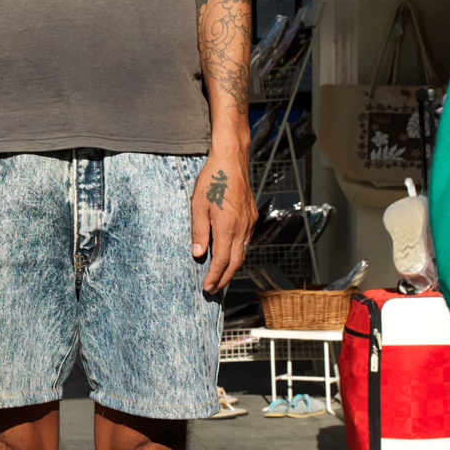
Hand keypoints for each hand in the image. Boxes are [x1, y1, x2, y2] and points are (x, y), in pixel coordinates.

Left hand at [192, 152, 255, 293]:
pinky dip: (237, 251)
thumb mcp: (198, 205)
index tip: (208, 287)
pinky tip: (228, 253)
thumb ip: (199, 231)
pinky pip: (246, 240)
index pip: (222, 260)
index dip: (215, 276)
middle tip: (214, 289)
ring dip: (231, 266)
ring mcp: (249, 222)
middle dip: (225, 278)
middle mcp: (242, 227)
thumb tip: (198, 253)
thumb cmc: (212, 179)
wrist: (231, 160)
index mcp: (227, 226)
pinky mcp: (252, 217)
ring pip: (243, 252)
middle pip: (236, 262)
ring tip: (219, 276)